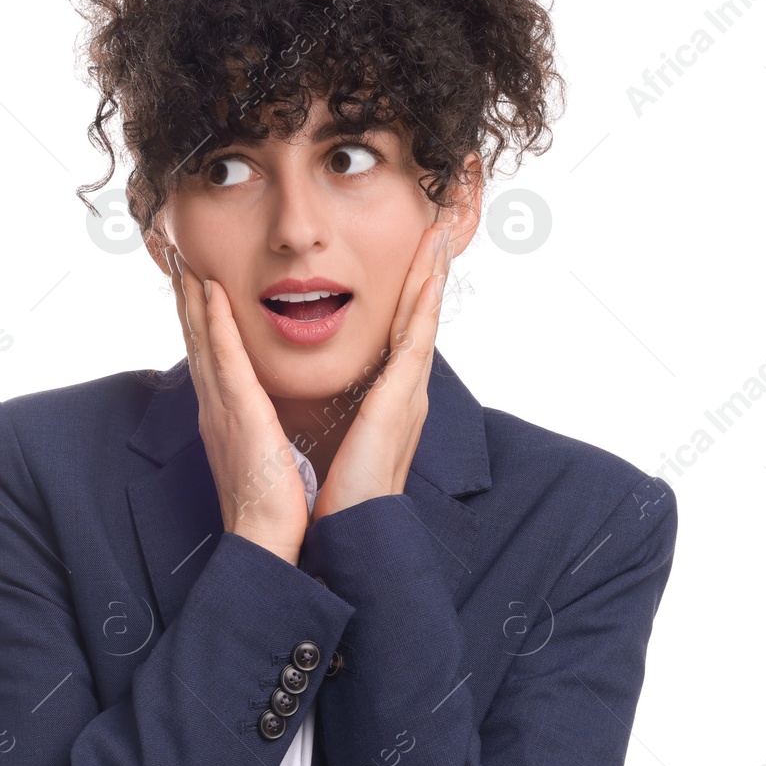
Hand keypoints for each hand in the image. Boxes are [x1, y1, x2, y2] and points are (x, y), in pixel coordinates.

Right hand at [164, 244, 310, 564]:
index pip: (210, 354)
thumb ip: (263, 426)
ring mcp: (220, 407)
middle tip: (176, 255)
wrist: (269, 540)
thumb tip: (269, 412)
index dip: (199, 316)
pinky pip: (223, 358)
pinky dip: (213, 323)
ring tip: (186, 258)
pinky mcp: (236, 413)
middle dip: (185, 297)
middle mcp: (215, 405)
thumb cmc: (276, 505)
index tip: (195, 280)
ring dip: (193, 296)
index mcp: (226, 415)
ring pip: (202, 339)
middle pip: (195, 338)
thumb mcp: (267, 454)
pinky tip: (210, 292)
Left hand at [312, 223, 449, 521]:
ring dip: (431, 278)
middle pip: (419, 320)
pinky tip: (428, 280)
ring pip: (422, 322)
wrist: (349, 534)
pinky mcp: (400, 404)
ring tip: (438, 239)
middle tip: (437, 231)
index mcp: (388, 401)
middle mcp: (405, 394)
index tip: (414, 259)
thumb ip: (340, 414)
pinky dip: (423, 308)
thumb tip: (326, 398)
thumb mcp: (338, 441)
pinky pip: (415, 344)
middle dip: (429, 275)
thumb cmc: (337, 496)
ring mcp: (407, 396)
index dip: (410, 295)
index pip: (402, 335)